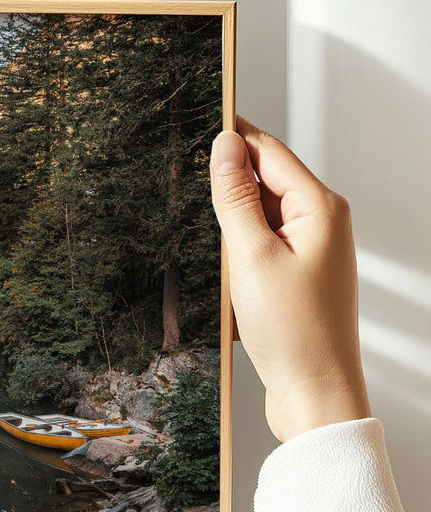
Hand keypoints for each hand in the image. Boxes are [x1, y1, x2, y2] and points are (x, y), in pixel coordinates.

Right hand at [210, 118, 370, 442]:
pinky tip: (225, 278)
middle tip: (188, 189)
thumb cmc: (293, 332)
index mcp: (321, 209)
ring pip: (258, 217)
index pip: (268, 151)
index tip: (199, 117)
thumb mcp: (251, 256)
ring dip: (230, 228)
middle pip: (264, 181)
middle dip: (227, 186)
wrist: (314, 393)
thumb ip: (235, 197)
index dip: (232, 135)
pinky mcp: (297, 275)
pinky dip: (237, 255)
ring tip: (216, 256)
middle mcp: (322, 223)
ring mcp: (311, 250)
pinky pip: (259, 246)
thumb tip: (224, 146)